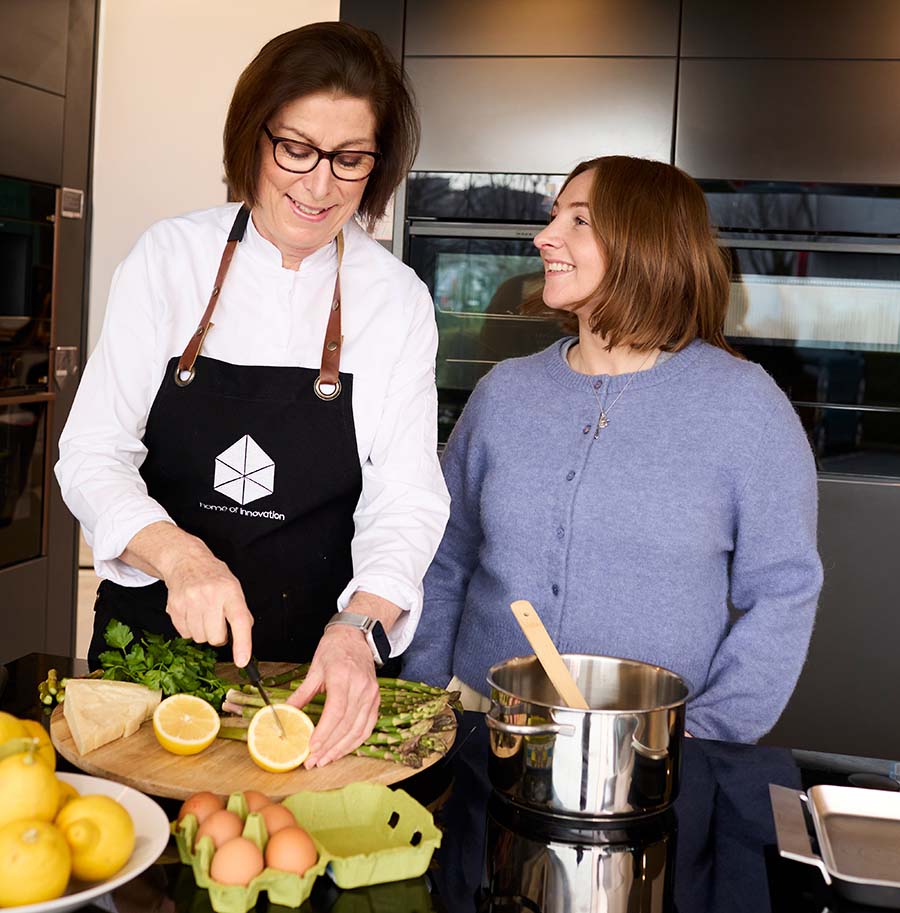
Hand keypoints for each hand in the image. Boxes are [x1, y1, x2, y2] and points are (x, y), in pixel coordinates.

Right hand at [163, 542, 253, 666]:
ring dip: (204, 633)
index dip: (242, 643)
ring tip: (204, 614)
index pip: (240, 620)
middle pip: (216, 638)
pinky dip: (190, 629)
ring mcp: (190, 602)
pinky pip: (185, 635)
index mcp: (230, 591)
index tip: (242, 661)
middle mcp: (210, 596)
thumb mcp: (234, 589)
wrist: (186, 562)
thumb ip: (241, 613)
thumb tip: (243, 641)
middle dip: (219, 636)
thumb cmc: (214, 578)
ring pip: (199, 639)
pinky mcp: (174, 608)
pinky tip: (192, 613)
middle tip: (218, 621)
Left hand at [286, 625, 379, 767]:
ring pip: (358, 730)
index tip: (311, 747)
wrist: (356, 636)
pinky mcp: (376, 700)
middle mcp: (361, 686)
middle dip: (328, 747)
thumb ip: (300, 694)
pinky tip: (342, 750)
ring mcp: (371, 694)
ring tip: (324, 760)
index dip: (324, 732)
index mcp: (342, 675)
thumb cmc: (334, 649)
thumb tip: (284, 713)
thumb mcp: (314, 668)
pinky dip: (355, 742)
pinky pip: (367, 727)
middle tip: (312, 761)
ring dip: (341, 749)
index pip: (336, 710)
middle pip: (346, 724)